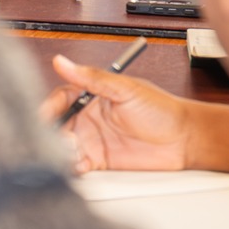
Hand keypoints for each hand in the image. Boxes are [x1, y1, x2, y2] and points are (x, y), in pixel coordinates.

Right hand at [41, 55, 191, 171]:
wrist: (185, 140)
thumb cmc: (161, 110)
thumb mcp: (126, 90)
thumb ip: (92, 78)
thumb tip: (61, 62)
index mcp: (91, 96)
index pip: (60, 99)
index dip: (48, 108)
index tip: (42, 116)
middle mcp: (88, 117)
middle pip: (57, 124)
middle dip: (52, 132)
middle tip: (59, 138)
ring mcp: (93, 139)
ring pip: (64, 145)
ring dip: (61, 150)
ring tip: (70, 152)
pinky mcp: (100, 160)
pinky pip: (77, 163)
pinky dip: (73, 166)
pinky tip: (79, 165)